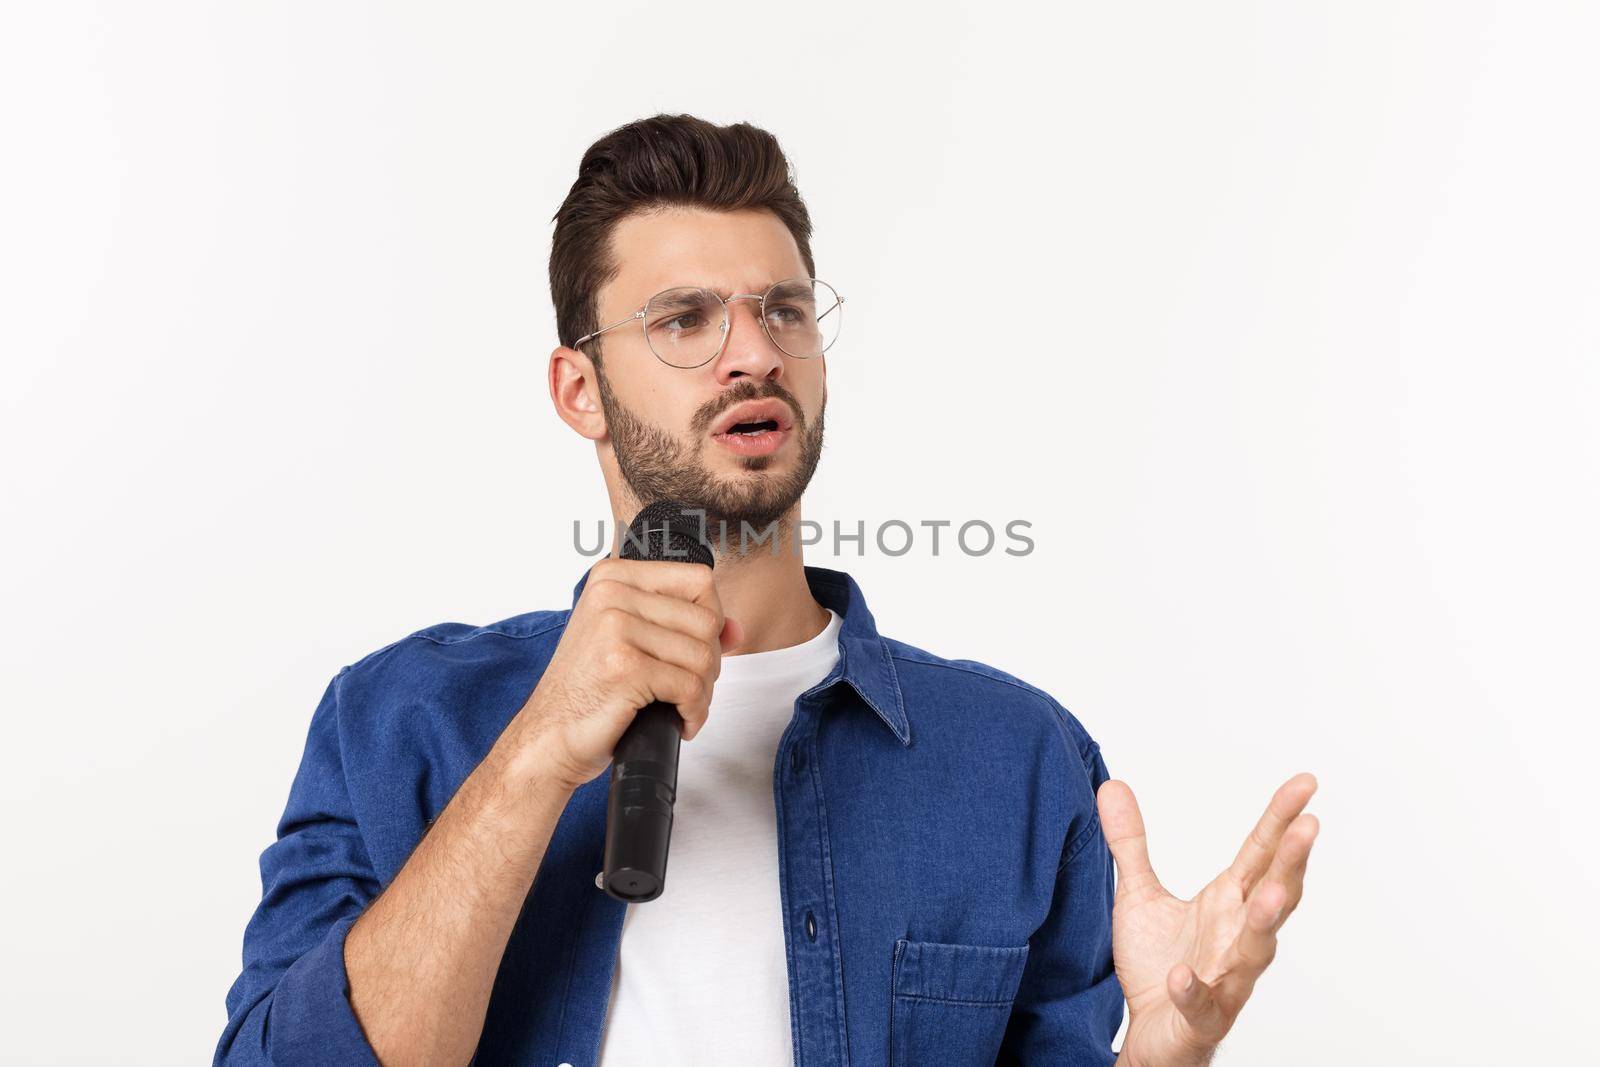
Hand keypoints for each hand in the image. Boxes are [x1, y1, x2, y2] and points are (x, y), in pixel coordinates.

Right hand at [508, 558, 742, 791]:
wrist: (549, 738)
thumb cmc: (589, 691)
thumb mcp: (631, 643)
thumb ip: (685, 627)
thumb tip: (737, 629)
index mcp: (613, 576)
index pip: (699, 579)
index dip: (712, 618)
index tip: (697, 649)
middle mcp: (612, 593)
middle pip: (706, 620)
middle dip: (709, 663)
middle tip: (687, 689)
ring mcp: (616, 628)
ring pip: (703, 655)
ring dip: (703, 692)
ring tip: (681, 707)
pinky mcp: (625, 667)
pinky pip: (690, 687)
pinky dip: (694, 712)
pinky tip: (679, 723)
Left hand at [1100, 773, 1319, 1066]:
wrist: (1149, 1034)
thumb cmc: (1158, 964)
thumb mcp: (1138, 894)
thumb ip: (1130, 843)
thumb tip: (1113, 785)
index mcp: (1229, 903)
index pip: (1261, 854)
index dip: (1282, 818)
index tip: (1306, 783)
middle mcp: (1238, 937)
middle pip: (1275, 895)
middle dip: (1291, 863)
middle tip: (1308, 827)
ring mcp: (1226, 978)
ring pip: (1255, 951)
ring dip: (1264, 924)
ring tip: (1270, 895)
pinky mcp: (1201, 1016)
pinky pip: (1201, 1003)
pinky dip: (1192, 990)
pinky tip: (1180, 976)